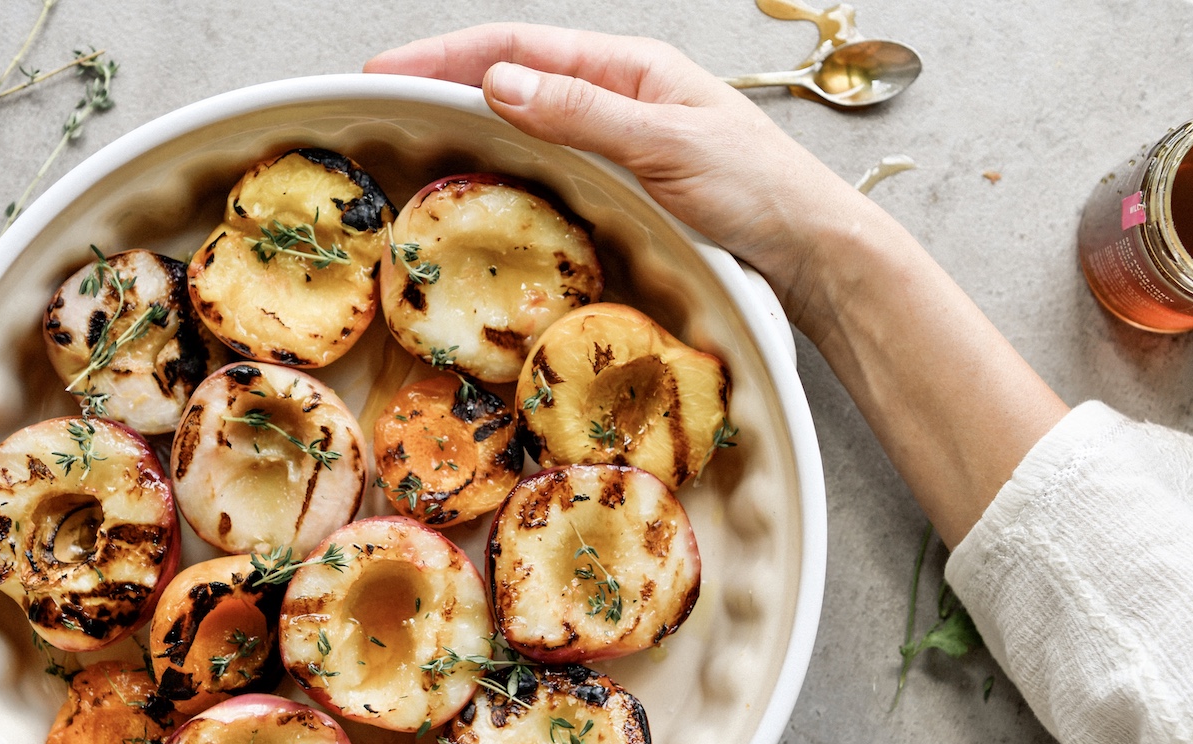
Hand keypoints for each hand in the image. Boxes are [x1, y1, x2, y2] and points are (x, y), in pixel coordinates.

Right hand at [367, 23, 1068, 545]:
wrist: (811, 247)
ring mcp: (620, 139)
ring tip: (414, 135)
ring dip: (470, 119)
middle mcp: (618, 94)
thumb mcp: (665, 143)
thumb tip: (498, 83)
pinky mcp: (626, 182)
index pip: (518, 47)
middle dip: (445, 80)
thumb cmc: (755, 189)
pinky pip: (550, 158)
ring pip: (528, 116)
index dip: (447, 55)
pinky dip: (507, 159)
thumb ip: (582, 113)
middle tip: (382, 101)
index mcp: (628, 67)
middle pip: (514, 74)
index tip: (386, 70)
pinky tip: (485, 178)